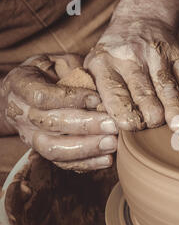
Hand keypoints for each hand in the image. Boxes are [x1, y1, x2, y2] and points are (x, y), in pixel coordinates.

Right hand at [1, 54, 117, 170]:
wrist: (26, 95)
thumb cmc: (50, 73)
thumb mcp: (57, 61)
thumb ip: (74, 68)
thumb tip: (99, 80)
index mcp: (20, 85)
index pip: (42, 96)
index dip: (71, 99)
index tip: (97, 99)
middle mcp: (21, 114)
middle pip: (51, 124)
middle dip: (85, 126)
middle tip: (112, 125)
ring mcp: (30, 136)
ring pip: (54, 148)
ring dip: (86, 148)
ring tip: (112, 144)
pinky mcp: (44, 152)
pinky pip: (63, 163)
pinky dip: (86, 164)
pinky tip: (108, 159)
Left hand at [84, 17, 178, 130]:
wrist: (141, 19)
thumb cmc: (115, 55)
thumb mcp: (95, 67)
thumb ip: (100, 96)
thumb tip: (107, 129)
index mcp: (104, 64)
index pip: (115, 95)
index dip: (126, 115)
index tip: (133, 128)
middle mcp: (130, 58)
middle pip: (143, 93)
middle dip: (151, 115)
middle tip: (154, 126)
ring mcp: (157, 56)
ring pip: (167, 87)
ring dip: (175, 109)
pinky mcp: (178, 55)